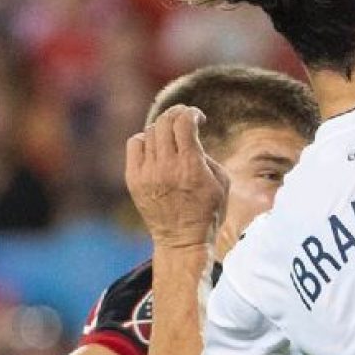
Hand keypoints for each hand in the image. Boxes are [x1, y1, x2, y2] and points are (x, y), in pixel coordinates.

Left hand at [125, 105, 227, 249]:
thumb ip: (207, 156)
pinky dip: (145, 140)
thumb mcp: (221, 182)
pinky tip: (156, 148)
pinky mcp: (133, 178)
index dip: (192, 113)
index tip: (199, 117)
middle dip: (177, 114)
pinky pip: (135, 143)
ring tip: (172, 137)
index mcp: (191, 167)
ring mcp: (147, 173)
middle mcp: (166, 167)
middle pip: (165, 123)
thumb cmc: (208, 212)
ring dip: (164, 128)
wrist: (182, 240)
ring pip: (150, 132)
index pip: (184, 123)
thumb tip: (191, 137)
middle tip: (184, 117)